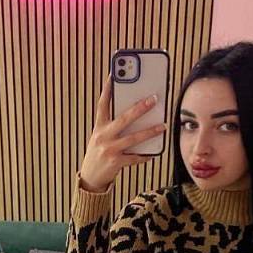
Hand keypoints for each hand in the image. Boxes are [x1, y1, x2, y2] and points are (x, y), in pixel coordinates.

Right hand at [79, 73, 166, 191]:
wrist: (90, 178)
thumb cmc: (98, 154)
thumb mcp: (100, 137)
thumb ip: (113, 126)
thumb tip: (135, 115)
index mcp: (98, 127)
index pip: (103, 104)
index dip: (108, 88)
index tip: (114, 74)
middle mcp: (103, 137)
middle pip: (123, 118)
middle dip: (140, 108)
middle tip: (154, 99)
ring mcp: (109, 150)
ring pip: (133, 138)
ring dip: (150, 132)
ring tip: (163, 126)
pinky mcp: (116, 163)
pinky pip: (135, 157)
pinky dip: (145, 155)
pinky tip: (154, 152)